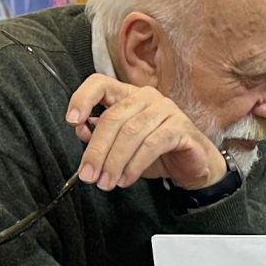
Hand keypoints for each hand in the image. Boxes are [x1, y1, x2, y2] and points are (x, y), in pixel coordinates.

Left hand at [65, 75, 226, 191]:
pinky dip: (135, 164)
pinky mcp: (180, 128)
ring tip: (107, 182)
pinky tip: (126, 179)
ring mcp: (166, 110)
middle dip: (97, 150)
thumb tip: (81, 132)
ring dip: (114, 162)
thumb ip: (100, 137)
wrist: (192, 166)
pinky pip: (152, 144)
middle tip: (89, 174)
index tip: (72, 121)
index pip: (100, 84)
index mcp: (127, 96)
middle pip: (113, 117)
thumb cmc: (156, 153)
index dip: (82, 99)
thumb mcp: (121, 147)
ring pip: (131, 133)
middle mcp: (146, 97)